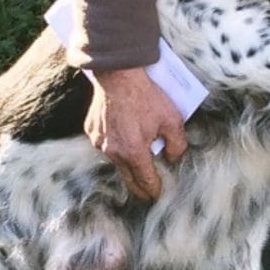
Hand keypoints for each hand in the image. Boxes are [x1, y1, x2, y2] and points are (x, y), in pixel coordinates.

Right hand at [86, 67, 187, 199]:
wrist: (119, 75)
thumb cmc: (146, 96)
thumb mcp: (172, 120)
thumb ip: (177, 145)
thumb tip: (172, 157)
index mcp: (133, 152)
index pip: (145, 181)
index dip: (154, 190)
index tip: (158, 195)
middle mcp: (113, 151)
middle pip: (128, 179)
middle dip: (139, 188)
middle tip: (147, 192)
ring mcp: (99, 142)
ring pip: (115, 160)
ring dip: (127, 162)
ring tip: (137, 160)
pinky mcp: (92, 131)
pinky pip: (105, 144)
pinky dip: (115, 144)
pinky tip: (123, 136)